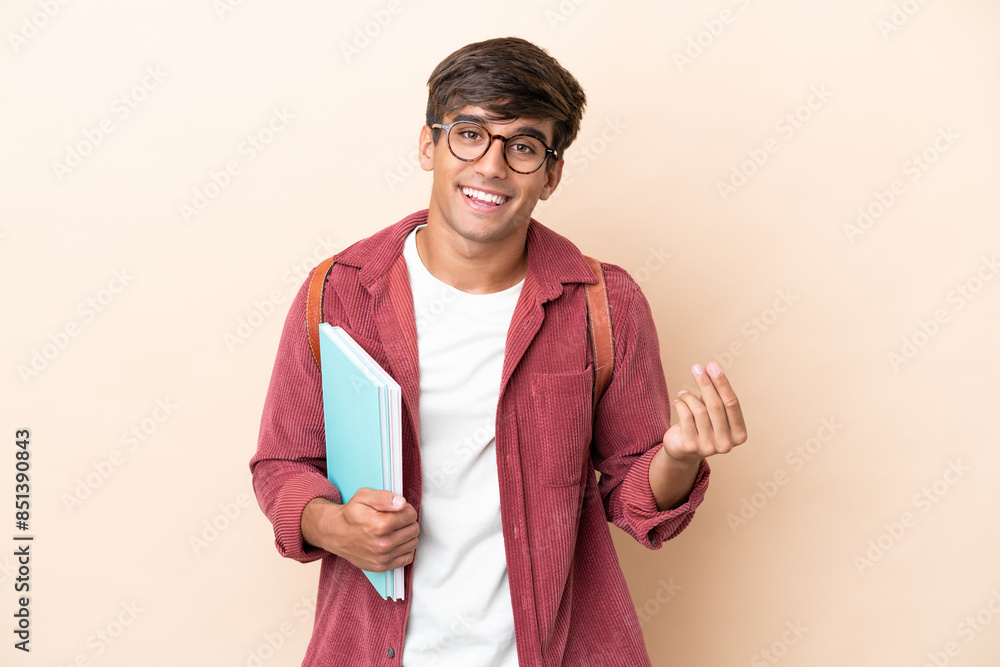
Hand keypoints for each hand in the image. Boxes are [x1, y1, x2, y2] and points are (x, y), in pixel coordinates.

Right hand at [301, 488, 418, 571]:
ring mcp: (383, 557)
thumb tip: (402, 503)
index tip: (399, 509)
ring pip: (413, 543)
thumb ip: (384, 497)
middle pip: (414, 529)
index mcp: (380, 525)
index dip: (407, 509)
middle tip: (397, 519)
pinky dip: (404, 549)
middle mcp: (383, 544)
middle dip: (408, 521)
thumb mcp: (363, 497)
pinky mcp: (382, 566)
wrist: (336, 533)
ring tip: (395, 530)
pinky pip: (407, 557)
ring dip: (407, 535)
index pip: (411, 515)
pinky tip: (395, 541)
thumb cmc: (351, 514)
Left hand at [662, 361, 747, 461]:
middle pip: (716, 405)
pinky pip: (685, 416)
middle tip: (696, 368)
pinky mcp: (690, 447)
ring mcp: (708, 447)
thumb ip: (716, 393)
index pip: (732, 403)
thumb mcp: (714, 412)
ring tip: (683, 393)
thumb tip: (711, 367)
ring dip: (689, 396)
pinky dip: (680, 404)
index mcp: (739, 434)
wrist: (684, 451)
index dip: (722, 383)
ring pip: (699, 410)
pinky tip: (677, 402)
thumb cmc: (703, 426)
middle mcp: (726, 444)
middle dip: (705, 383)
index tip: (713, 366)